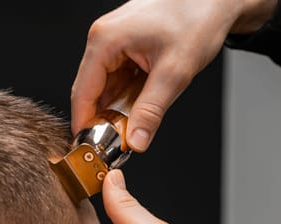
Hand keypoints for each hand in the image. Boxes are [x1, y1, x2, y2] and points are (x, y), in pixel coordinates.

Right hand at [71, 0, 276, 151]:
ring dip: (115, 109)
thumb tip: (135, 141)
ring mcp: (113, 41)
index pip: (82, 92)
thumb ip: (150, 112)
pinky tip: (138, 108)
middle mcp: (103, 39)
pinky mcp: (124, 45)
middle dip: (102, 119)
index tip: (90, 148)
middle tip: (116, 143)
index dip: (84, 124)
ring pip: (105, 87)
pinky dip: (125, 96)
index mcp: (105, 41)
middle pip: (91, 91)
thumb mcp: (174, 72)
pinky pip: (117, 78)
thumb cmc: (197, 18)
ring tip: (131, 127)